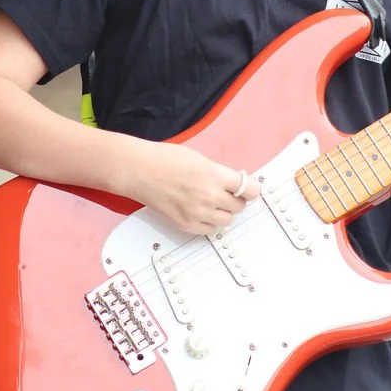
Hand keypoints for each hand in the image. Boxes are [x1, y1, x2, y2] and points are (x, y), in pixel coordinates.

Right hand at [120, 140, 261, 233]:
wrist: (139, 171)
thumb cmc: (167, 160)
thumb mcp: (202, 160)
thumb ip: (220, 173)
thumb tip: (236, 184)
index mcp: (215, 175)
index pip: (250, 189)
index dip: (250, 188)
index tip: (247, 188)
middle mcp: (209, 196)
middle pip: (240, 206)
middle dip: (236, 199)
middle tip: (227, 193)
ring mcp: (197, 213)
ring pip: (227, 220)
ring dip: (225, 212)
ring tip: (213, 203)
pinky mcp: (186, 225)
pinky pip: (210, 230)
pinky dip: (210, 222)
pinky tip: (203, 212)